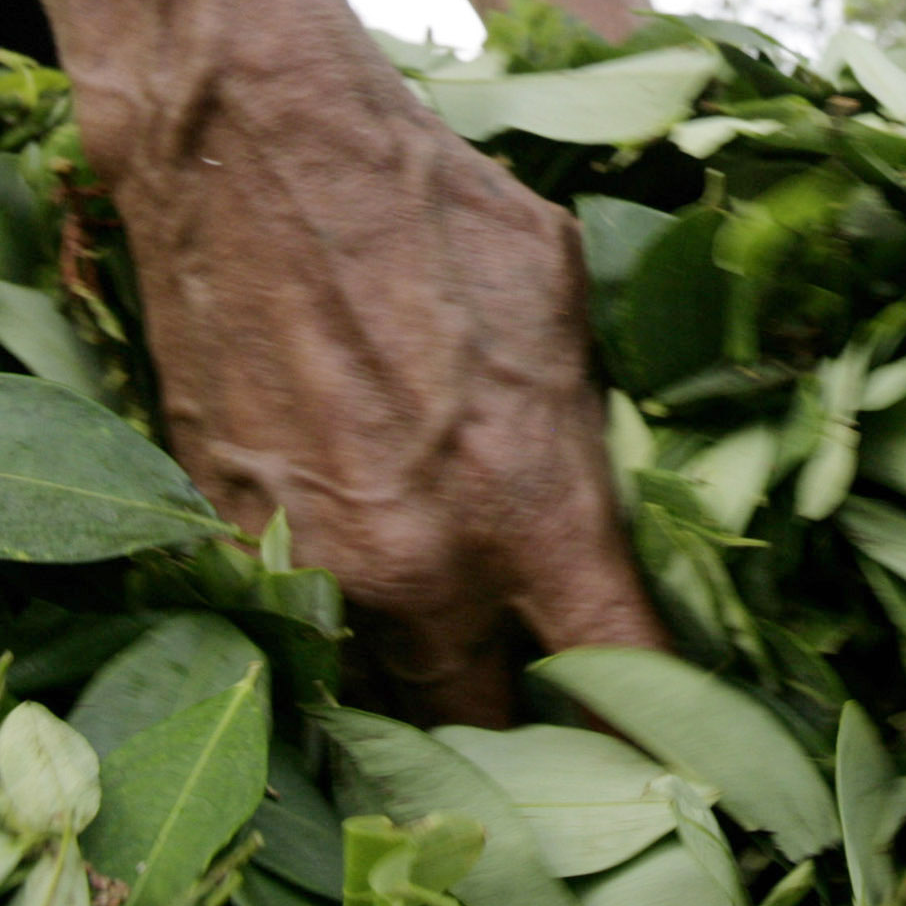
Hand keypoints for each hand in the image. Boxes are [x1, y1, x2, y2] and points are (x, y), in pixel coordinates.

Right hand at [99, 79, 665, 722]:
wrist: (250, 151)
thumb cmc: (430, 205)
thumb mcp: (561, 302)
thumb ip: (581, 425)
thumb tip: (605, 487)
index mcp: (529, 504)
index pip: (618, 670)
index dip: (659, 729)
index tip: (681, 754)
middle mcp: (420, 565)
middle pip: (483, 731)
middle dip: (524, 744)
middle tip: (551, 727)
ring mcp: (310, 564)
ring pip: (378, 699)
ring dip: (419, 701)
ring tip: (457, 681)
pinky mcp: (224, 540)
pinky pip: (293, 633)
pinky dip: (332, 635)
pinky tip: (363, 604)